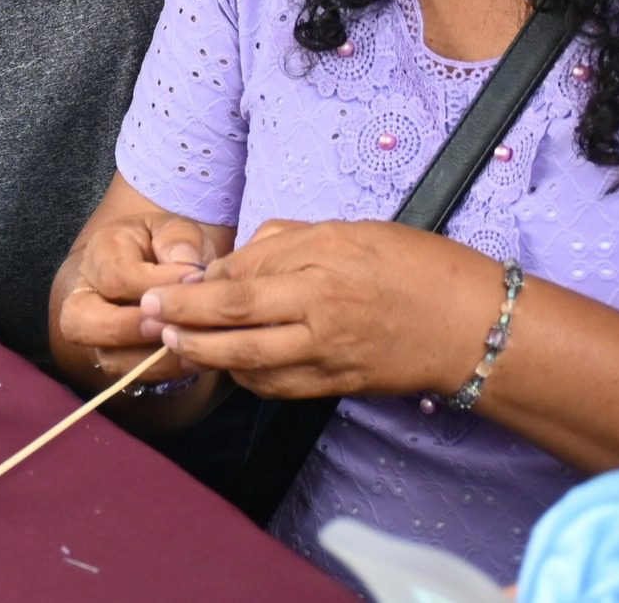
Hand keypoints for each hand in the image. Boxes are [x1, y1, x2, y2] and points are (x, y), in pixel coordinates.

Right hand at [57, 210, 219, 384]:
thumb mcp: (176, 229)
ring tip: (193, 344)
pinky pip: (133, 376)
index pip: (114, 276)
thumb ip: (180, 241)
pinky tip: (195, 358)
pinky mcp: (117, 358)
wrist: (161, 264)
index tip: (196, 278)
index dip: (155, 283)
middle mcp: (85, 296)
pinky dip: (165, 371)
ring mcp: (97, 333)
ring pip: (108, 358)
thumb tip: (189, 271)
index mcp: (99, 254)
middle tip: (173, 325)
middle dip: (131, 329)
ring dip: (154, 358)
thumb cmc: (168, 245)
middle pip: (82, 323)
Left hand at [144, 219, 500, 400]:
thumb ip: (284, 244)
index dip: (192, 292)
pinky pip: (280, 387)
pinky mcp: (339, 385)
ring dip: (207, 358)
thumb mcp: (345, 231)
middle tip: (148, 321)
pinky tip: (229, 366)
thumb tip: (235, 262)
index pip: (237, 285)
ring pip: (250, 366)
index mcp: (318, 270)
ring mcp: (329, 357)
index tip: (158, 291)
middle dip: (183, 327)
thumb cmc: (412, 264)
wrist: (470, 323)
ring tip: (175, 346)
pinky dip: (247, 378)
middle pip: (233, 327)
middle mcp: (318, 316)